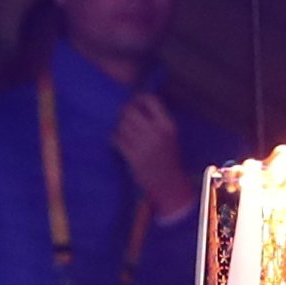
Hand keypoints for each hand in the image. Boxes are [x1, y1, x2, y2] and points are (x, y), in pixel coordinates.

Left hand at [113, 93, 194, 219]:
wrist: (170, 185)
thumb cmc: (168, 157)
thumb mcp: (169, 135)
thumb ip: (156, 118)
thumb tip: (133, 99)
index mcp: (167, 126)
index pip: (149, 100)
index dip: (138, 99)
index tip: (135, 104)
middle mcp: (156, 134)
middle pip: (131, 111)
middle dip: (125, 113)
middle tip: (124, 118)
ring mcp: (144, 146)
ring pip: (122, 124)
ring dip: (119, 126)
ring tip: (123, 132)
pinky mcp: (133, 157)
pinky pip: (116, 139)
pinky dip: (115, 138)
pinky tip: (119, 141)